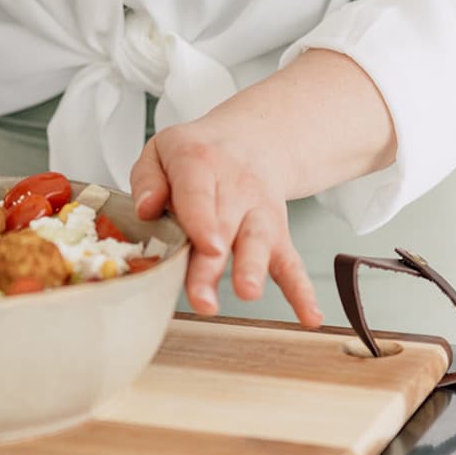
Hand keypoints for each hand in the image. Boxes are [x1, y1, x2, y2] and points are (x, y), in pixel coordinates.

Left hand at [130, 121, 322, 328]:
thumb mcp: (162, 149)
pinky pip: (291, 263)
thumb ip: (148, 179)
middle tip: (203, 297)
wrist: (253, 138)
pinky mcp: (277, 235)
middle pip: (224, 227)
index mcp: (200, 163)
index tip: (206, 246)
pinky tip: (309, 315)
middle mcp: (236, 189)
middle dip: (213, 265)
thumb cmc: (200, 152)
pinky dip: (302, 291)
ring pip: (259, 242)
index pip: (198, 192)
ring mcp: (260, 213)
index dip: (202, 220)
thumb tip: (146, 209)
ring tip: (247, 292)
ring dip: (253, 269)